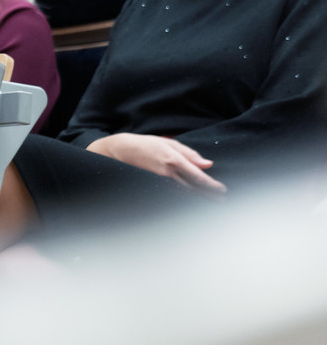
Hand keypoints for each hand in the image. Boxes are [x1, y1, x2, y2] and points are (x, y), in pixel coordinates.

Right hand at [87, 133, 225, 194]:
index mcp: (174, 159)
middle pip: (193, 188)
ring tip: (211, 201)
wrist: (121, 150)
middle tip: (222, 200)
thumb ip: (190, 154)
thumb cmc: (147, 143)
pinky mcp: (155, 183)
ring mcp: (161, 180)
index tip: (222, 189)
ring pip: (184, 192)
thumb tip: (207, 164)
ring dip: (198, 197)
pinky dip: (185, 196)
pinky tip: (192, 199)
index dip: (211, 184)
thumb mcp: (169, 143)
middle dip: (208, 195)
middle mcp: (168, 172)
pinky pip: (174, 192)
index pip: (197, 176)